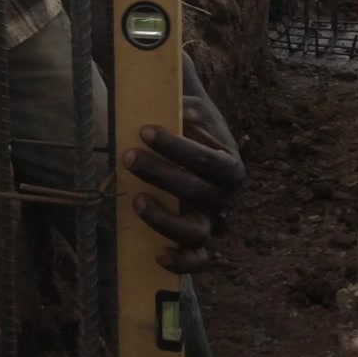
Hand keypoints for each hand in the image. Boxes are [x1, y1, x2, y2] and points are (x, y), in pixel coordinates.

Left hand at [121, 61, 245, 274]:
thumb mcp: (191, 101)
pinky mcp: (197, 241)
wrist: (192, 143)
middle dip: (160, 174)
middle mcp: (224, 195)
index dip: (177, 147)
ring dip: (165, 219)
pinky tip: (157, 254)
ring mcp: (211, 220)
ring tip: (134, 199)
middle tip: (127, 156)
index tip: (145, 130)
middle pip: (196, 191)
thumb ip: (186, 93)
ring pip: (196, 232)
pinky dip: (182, 262)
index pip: (208, 158)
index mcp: (229, 161)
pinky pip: (197, 261)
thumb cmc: (188, 121)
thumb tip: (180, 105)